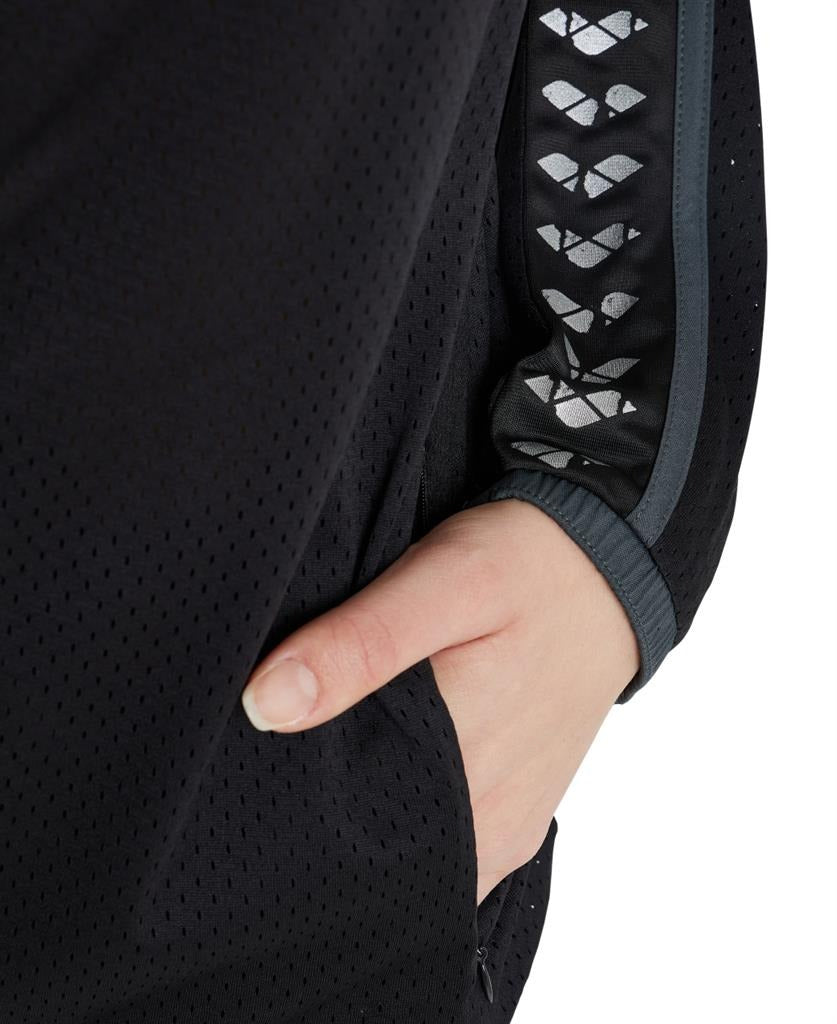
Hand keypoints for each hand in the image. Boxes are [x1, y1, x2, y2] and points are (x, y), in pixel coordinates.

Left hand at [241, 498, 639, 903]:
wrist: (613, 571)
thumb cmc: (530, 566)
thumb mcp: (447, 579)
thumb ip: (364, 642)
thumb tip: (268, 704)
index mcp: (463, 754)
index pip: (339, 807)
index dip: (288, 779)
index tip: (260, 745)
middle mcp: (487, 814)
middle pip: (372, 838)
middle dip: (324, 801)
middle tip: (290, 742)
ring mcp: (505, 826)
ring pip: (409, 855)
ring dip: (369, 812)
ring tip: (340, 753)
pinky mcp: (517, 823)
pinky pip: (449, 855)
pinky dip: (410, 823)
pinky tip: (391, 773)